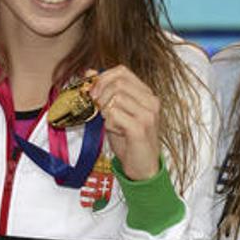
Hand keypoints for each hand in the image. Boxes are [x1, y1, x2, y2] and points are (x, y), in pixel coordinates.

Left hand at [87, 66, 160, 180]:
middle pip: (118, 82)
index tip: (92, 92)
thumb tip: (89, 72)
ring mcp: (148, 114)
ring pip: (115, 97)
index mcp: (146, 94)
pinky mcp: (140, 128)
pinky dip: (108, 122)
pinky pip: (114, 114)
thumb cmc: (129, 140)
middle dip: (100, 94)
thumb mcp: (114, 112)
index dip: (102, 78)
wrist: (143, 167)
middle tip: (96, 108)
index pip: (122, 71)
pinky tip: (114, 130)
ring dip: (105, 111)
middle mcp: (150, 101)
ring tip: (110, 123)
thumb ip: (104, 93)